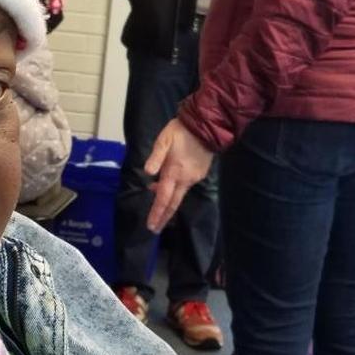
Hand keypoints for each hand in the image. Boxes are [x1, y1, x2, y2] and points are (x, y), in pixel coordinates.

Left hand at [144, 118, 214, 232]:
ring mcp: (194, 178)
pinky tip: (169, 183)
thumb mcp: (163, 140)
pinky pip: (185, 185)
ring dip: (168, 202)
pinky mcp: (200, 174)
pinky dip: (175, 189)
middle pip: (173, 203)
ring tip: (157, 204)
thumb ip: (155, 158)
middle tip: (155, 228)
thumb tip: (148, 173)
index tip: (151, 226)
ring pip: (179, 194)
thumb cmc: (181, 132)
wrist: (207, 126)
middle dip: (163, 217)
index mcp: (174, 173)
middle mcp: (185, 180)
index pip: (163, 198)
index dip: (157, 213)